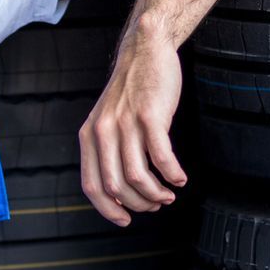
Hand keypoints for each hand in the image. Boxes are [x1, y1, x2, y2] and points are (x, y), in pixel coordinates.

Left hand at [78, 33, 185, 226]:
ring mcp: (125, 123)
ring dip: (156, 193)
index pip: (92, 185)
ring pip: (137, 176)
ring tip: (169, 195)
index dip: (108, 209)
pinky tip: (180, 178)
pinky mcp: (149, 115)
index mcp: (89, 136)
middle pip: (115, 186)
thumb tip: (122, 189)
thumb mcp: (109, 119)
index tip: (126, 219)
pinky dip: (171, 174)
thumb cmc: (132, 89)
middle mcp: (103, 131)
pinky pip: (160, 157)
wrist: (146, 50)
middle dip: (138, 204)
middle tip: (156, 204)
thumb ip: (109, 148)